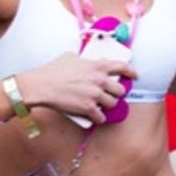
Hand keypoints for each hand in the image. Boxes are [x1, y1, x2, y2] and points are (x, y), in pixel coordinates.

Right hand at [19, 53, 136, 124]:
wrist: (40, 85)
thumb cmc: (52, 70)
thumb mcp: (71, 57)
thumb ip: (85, 60)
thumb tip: (89, 61)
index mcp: (98, 66)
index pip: (123, 67)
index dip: (131, 72)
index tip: (134, 76)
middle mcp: (100, 80)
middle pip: (120, 90)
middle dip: (116, 93)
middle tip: (110, 94)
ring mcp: (95, 95)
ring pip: (112, 104)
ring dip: (108, 106)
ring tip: (101, 105)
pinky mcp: (88, 108)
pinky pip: (101, 117)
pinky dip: (99, 118)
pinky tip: (95, 117)